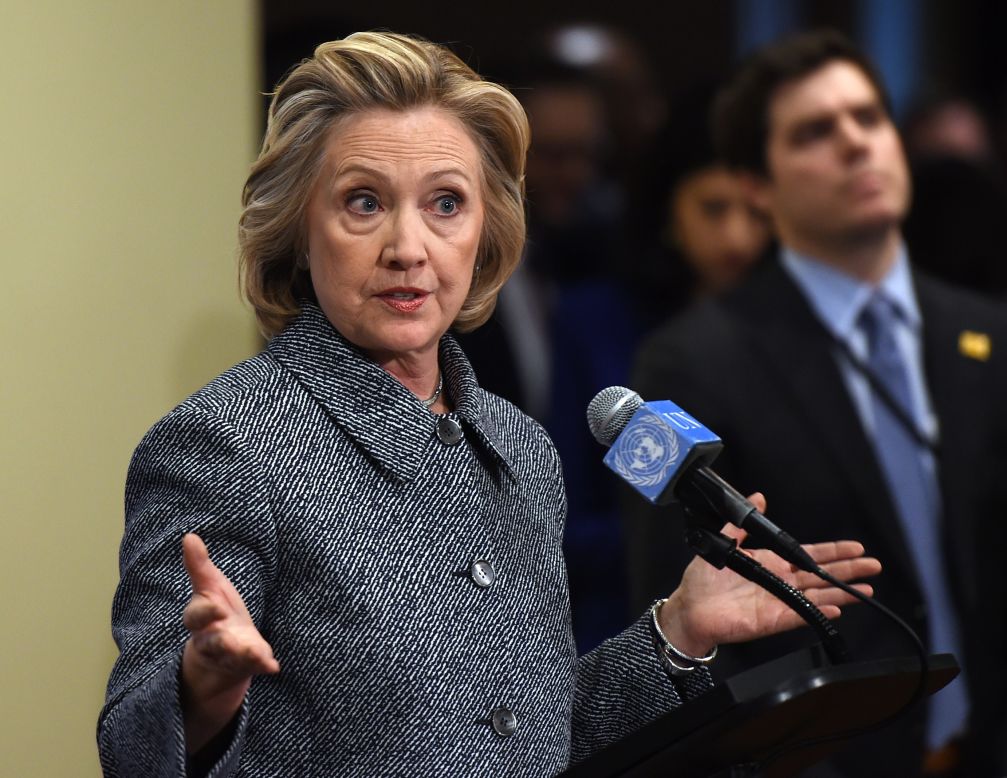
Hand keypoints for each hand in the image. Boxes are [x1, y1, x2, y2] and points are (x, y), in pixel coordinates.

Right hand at [180, 533, 278, 751]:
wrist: (220, 652)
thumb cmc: (215, 612)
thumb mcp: (209, 587)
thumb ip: (199, 566)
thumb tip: (189, 536)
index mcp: (200, 619)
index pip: (197, 617)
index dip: (206, 612)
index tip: (217, 607)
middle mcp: (211, 640)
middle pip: (212, 642)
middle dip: (220, 641)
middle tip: (228, 638)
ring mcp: (229, 655)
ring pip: (232, 656)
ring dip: (243, 655)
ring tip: (256, 653)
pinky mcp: (245, 665)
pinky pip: (252, 666)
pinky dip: (262, 665)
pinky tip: (272, 666)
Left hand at [658, 493, 881, 656]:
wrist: (689, 608)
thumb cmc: (703, 581)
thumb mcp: (722, 543)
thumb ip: (741, 524)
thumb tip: (757, 498)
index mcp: (770, 564)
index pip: (807, 555)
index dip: (832, 551)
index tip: (855, 548)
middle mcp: (779, 582)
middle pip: (820, 575)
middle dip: (847, 570)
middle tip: (872, 566)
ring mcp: (778, 602)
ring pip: (817, 596)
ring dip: (841, 593)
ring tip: (865, 589)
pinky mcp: (772, 620)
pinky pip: (799, 615)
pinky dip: (818, 611)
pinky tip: (836, 607)